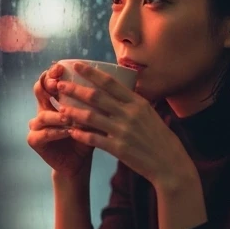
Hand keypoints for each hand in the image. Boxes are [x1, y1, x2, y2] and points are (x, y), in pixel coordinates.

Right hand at [27, 63, 94, 177]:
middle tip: (57, 85)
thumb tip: (112, 84)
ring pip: (42, 115)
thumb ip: (96, 103)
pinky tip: (67, 132)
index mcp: (56, 99)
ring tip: (68, 116)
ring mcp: (37, 125)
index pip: (49, 79)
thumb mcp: (94, 117)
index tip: (62, 68)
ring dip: (56, 115)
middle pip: (39, 90)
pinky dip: (55, 133)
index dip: (52, 72)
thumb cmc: (88, 136)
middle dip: (47, 86)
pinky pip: (42, 134)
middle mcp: (44, 108)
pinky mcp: (35, 141)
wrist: (79, 162)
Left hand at [54, 62, 194, 190]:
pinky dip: (81, 134)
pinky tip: (71, 131)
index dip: (91, 73)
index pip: (110, 83)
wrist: (169, 163)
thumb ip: (134, 103)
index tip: (76, 65)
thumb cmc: (159, 138)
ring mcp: (123, 131)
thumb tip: (121, 89)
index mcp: (138, 102)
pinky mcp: (119, 149)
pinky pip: (94, 139)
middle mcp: (129, 114)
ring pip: (91, 117)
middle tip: (60, 85)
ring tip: (60, 108)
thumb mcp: (150, 114)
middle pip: (96, 97)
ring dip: (73, 112)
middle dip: (75, 89)